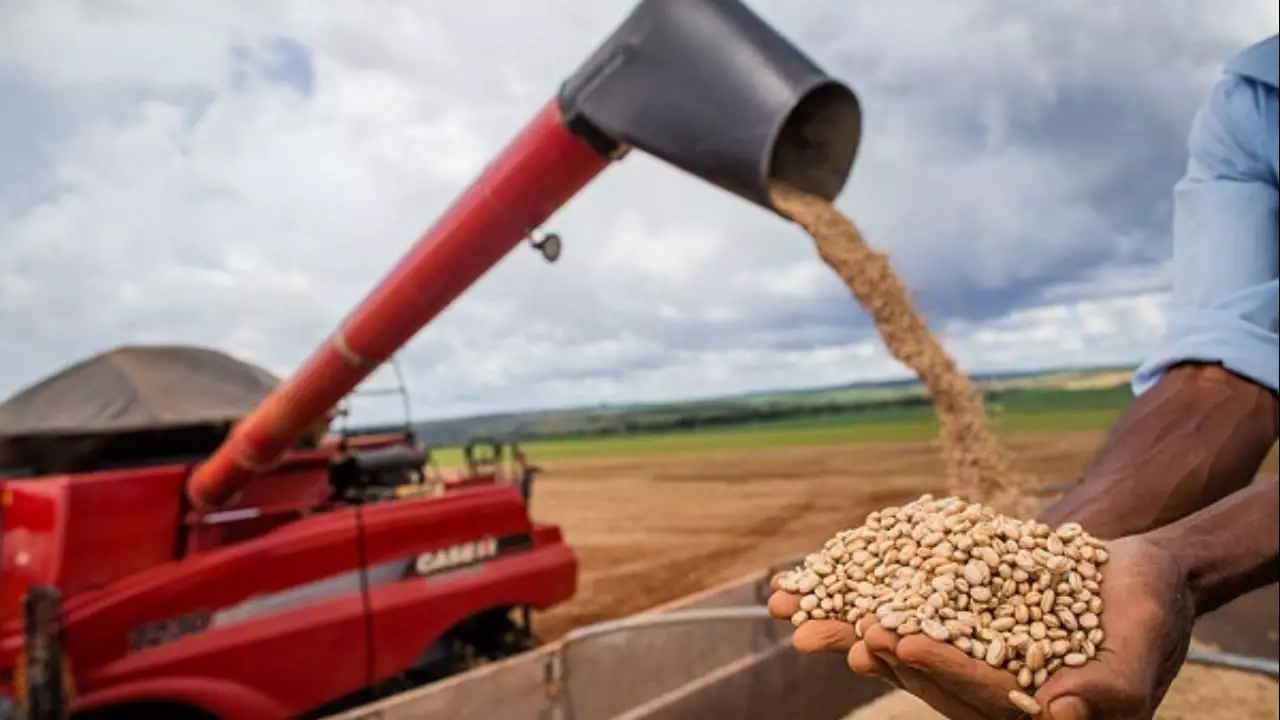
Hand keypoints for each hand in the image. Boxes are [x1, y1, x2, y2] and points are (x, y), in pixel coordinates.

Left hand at [768, 536, 1194, 718]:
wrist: (1136, 569)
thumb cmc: (1150, 610)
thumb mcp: (1142, 643)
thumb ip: (1112, 686)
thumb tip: (1058, 715)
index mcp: (1029, 711)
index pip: (978, 695)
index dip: (941, 669)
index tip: (901, 641)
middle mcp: (989, 693)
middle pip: (923, 676)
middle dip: (871, 653)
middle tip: (822, 635)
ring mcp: (966, 657)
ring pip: (901, 645)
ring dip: (848, 628)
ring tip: (799, 614)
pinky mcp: (952, 622)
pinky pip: (901, 609)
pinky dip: (862, 594)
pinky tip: (818, 580)